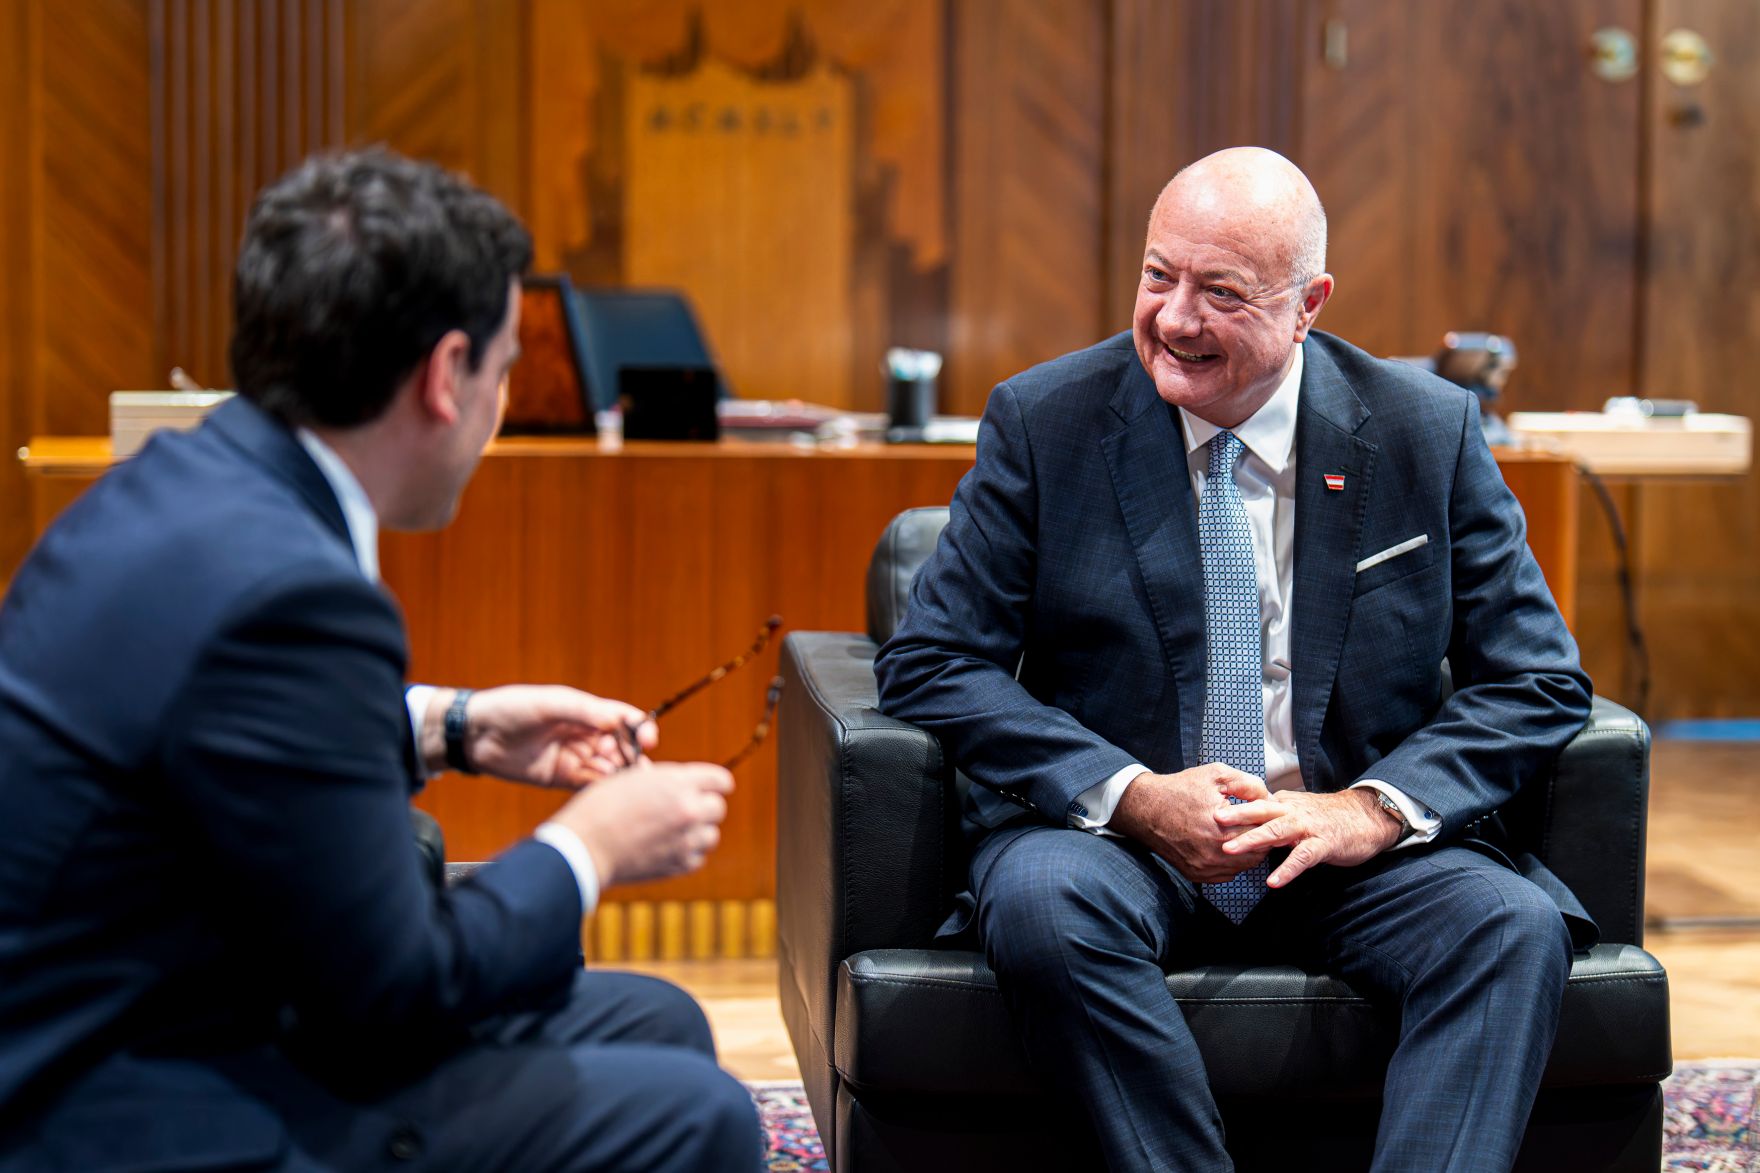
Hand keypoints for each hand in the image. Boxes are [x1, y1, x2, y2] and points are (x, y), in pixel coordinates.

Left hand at [432, 685, 657, 786]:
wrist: (474, 734)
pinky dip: (602, 789)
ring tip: (627, 785)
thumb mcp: (549, 703)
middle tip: (638, 769)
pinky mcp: (561, 778)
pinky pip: (588, 785)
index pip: (623, 719)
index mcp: (586, 712)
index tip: (649, 738)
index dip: (641, 728)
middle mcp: (585, 735)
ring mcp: (574, 758)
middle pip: (621, 747)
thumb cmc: (510, 708)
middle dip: (633, 757)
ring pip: (608, 769)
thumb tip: (616, 721)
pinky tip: (609, 794)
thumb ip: (583, 711)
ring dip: (620, 776)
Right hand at [555, 761, 733, 886]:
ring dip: (697, 832)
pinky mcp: (679, 864)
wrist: (585, 846)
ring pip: (711, 835)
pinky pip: (697, 858)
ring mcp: (686, 840)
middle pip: (718, 808)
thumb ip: (663, 779)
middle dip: (704, 806)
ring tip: (673, 830)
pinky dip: (687, 853)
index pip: (720, 780)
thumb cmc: (601, 807)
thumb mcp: (632, 778)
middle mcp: (689, 810)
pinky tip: (667, 847)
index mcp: (678, 783)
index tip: (708, 787)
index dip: (714, 783)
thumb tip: (679, 781)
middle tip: (683, 808)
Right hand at [1109, 764, 1273, 883]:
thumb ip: (1249, 784)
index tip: (1269, 814)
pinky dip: (1233, 861)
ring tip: (1245, 833)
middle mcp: (1213, 853)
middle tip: (1259, 824)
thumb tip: (1270, 798)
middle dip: (1262, 838)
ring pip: (1244, 866)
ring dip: (1249, 851)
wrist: (1146, 809)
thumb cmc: (1180, 789)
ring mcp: (1204, 867)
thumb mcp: (1216, 775)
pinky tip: (1228, 844)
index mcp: (1221, 828)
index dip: (1269, 821)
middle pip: (1257, 852)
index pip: (1263, 832)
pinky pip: (1227, 873)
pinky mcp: (1197, 874)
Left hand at [1216, 788, 1403, 887]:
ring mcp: (1308, 828)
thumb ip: (1272, 814)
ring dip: (1253, 840)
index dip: (1232, 805)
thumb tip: (1245, 820)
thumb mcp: (1296, 810)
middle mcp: (1293, 811)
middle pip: (1261, 810)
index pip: (1254, 802)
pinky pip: (1303, 858)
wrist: (1366, 818)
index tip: (1207, 807)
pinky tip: (1273, 882)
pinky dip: (1287, 869)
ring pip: (1277, 831)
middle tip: (1211, 818)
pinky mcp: (1323, 845)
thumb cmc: (1328, 818)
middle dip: (1235, 815)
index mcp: (1284, 803)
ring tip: (1230, 850)